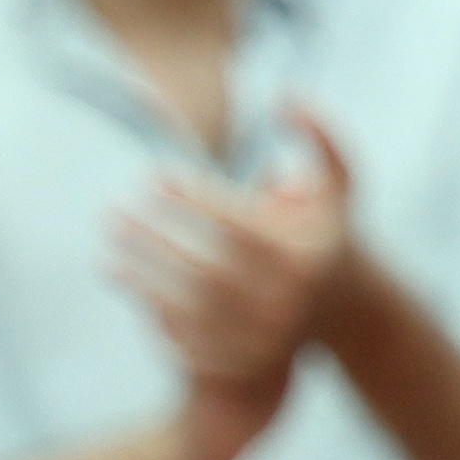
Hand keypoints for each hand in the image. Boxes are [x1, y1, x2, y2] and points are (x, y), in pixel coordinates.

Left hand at [107, 104, 359, 459]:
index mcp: (308, 254)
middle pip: (205, 268)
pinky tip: (130, 291)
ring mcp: (270, 337)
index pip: (237, 223)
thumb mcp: (341, 182)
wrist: (352, 311)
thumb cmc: (330, 232)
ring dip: (141, 281)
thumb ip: (321, 136)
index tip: (154, 176)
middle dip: (154, 240)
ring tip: (107, 255)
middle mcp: (291, 299)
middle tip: (113, 215)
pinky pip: (193, 344)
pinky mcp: (251, 363)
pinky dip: (155, 319)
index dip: (192, 199)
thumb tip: (284, 97)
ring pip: (191, 310)